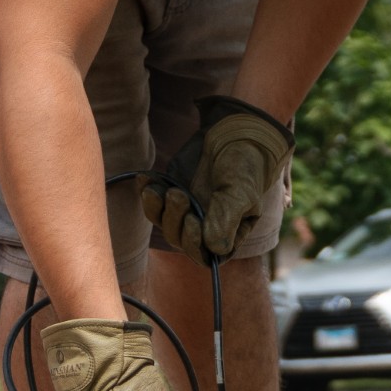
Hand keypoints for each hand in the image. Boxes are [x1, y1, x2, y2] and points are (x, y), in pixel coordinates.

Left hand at [140, 95, 293, 265]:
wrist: (234, 136)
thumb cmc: (245, 166)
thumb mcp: (241, 192)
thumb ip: (227, 218)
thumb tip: (212, 247)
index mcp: (227, 235)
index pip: (206, 254)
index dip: (194, 243)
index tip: (192, 219)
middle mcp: (204, 229)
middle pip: (180, 239)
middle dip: (174, 220)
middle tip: (177, 194)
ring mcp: (185, 213)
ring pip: (163, 222)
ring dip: (156, 208)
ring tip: (157, 188)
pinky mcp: (170, 196)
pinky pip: (153, 201)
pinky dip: (146, 191)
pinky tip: (145, 177)